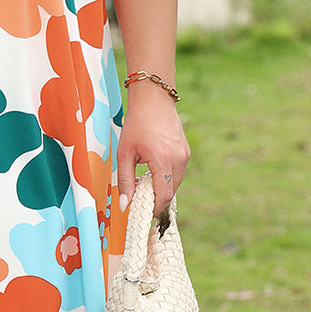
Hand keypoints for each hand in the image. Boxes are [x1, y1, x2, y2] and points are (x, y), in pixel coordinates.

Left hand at [116, 83, 189, 216]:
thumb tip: (125, 205)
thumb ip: (125, 181)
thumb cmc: (137, 124)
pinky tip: (152, 170)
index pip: (163, 196)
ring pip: (175, 183)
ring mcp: (185, 155)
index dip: (153, 208)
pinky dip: (166, 177)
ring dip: (161, 188)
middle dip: (155, 198)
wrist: (154, 100)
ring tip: (143, 179)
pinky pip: (177, 173)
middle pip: (170, 192)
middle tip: (138, 194)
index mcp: (163, 160)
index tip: (141, 211)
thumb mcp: (125, 153)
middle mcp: (178, 159)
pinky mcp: (186, 152)